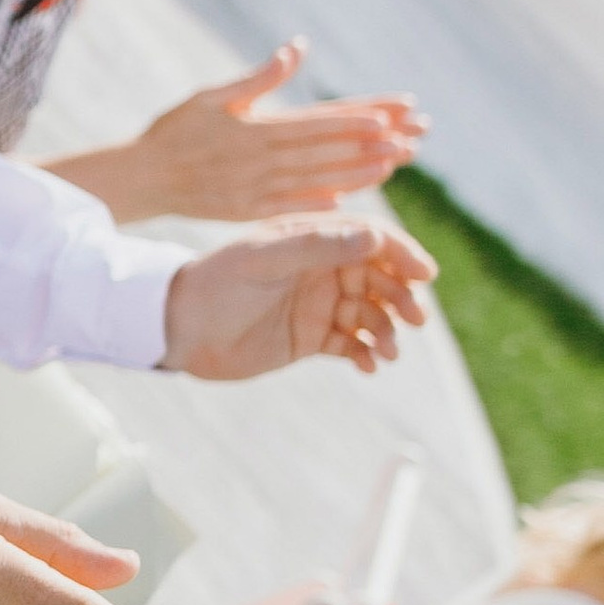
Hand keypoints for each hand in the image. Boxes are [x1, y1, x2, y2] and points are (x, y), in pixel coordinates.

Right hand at [121, 42, 425, 219]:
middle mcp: (263, 160)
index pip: (319, 121)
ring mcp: (259, 190)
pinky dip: (325, 201)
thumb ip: (259, 77)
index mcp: (258, 128)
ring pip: (321, 179)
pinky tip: (353, 196)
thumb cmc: (175, 131)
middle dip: (375, 142)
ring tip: (397, 162)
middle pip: (329, 150)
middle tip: (415, 137)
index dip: (358, 117)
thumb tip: (297, 48)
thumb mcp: (212, 96)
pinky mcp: (250, 211)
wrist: (142, 178)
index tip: (394, 113)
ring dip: (361, 170)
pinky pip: (295, 207)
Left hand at [163, 214, 435, 378]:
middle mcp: (321, 269)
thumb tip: (373, 238)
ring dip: (387, 330)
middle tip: (414, 318)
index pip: (371, 240)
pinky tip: (369, 366)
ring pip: (371, 315)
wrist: (179, 326)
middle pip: (380, 279)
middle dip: (402, 297)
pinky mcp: (310, 338)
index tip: (424, 274)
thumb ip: (316, 247)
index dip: (401, 254)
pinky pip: (351, 345)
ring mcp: (318, 304)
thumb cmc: (216, 281)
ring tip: (388, 350)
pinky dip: (366, 355)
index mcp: (312, 238)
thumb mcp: (264, 258)